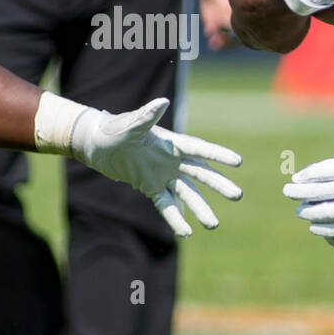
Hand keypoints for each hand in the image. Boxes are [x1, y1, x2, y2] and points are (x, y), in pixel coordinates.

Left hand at [70, 98, 243, 236]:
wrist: (96, 144)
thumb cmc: (112, 129)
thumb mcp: (129, 124)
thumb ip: (147, 116)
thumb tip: (163, 102)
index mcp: (171, 143)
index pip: (199, 149)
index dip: (218, 155)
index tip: (238, 162)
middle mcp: (172, 160)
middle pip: (200, 174)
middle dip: (218, 185)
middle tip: (237, 195)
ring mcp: (163, 175)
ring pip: (187, 194)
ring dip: (201, 208)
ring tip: (213, 225)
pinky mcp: (151, 187)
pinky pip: (166, 205)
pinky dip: (175, 218)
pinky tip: (186, 232)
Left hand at [283, 122, 333, 243]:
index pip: (320, 171)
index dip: (305, 176)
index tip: (295, 179)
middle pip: (316, 192)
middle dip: (299, 193)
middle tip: (287, 193)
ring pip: (323, 212)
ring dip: (308, 212)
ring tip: (299, 212)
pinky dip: (324, 229)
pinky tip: (315, 229)